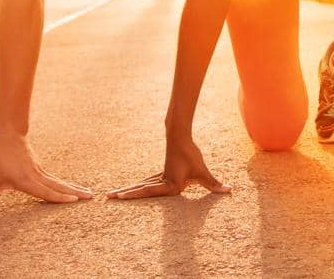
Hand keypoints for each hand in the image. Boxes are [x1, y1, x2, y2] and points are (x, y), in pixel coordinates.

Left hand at [0, 134, 93, 208]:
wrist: (8, 135)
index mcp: (26, 180)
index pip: (45, 191)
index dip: (59, 197)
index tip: (74, 201)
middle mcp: (37, 176)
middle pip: (59, 187)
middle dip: (75, 193)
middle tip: (92, 197)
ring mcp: (41, 172)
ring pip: (60, 183)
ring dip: (74, 189)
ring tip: (89, 194)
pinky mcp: (41, 170)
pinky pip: (56, 181)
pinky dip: (67, 186)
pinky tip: (74, 190)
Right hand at [107, 134, 231, 199]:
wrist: (180, 137)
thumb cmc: (191, 155)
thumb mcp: (202, 171)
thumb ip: (213, 183)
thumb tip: (228, 190)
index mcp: (170, 185)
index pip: (150, 192)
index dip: (133, 195)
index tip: (118, 197)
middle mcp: (162, 182)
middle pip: (140, 190)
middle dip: (124, 195)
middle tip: (106, 197)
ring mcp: (159, 176)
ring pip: (141, 186)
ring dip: (128, 191)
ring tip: (112, 195)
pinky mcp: (161, 173)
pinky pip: (147, 183)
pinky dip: (139, 188)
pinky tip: (134, 190)